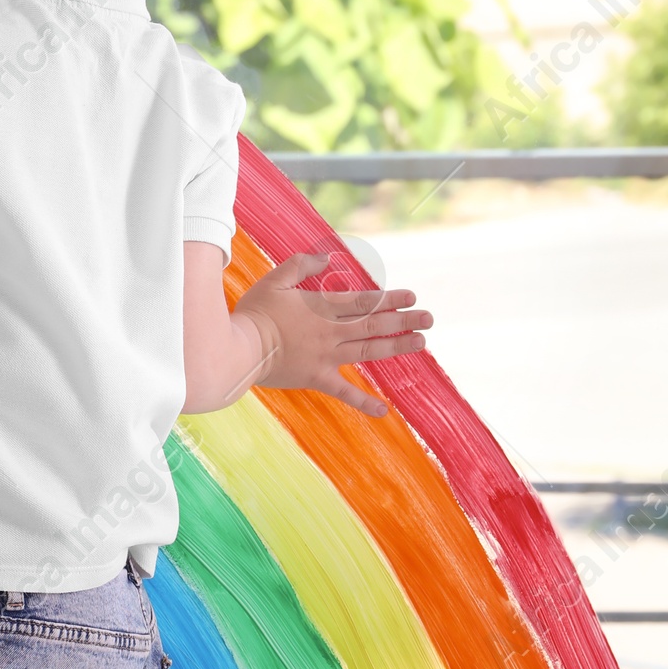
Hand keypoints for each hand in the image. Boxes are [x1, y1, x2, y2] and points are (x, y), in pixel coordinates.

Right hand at [234, 252, 430, 416]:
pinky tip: (385, 410)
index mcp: (321, 308)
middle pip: (374, 324)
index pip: (363, 302)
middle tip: (429, 317)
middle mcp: (330, 333)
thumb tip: (327, 257)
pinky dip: (364, 402)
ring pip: (368, 350)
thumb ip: (301, 265)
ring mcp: (326, 358)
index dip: (389, 298)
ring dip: (396, 346)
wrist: (238, 350)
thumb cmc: (254, 313)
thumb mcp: (275, 280)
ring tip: (421, 342)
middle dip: (404, 320)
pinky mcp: (316, 379)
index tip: (410, 296)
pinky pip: (344, 393)